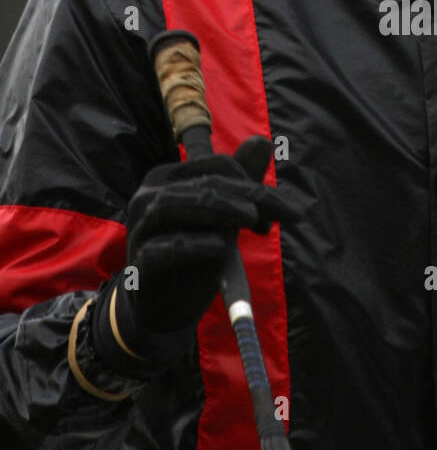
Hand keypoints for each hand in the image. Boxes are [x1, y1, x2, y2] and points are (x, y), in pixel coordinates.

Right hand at [91, 136, 293, 369]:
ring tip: (250, 217)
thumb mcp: (224, 219)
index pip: (217, 166)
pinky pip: (161, 249)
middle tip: (286, 213)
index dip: (253, 184)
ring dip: (217, 209)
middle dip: (250, 195)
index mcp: (168, 179)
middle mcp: (148, 196)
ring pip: (174, 206)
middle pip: (203, 184)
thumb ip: (241, 183)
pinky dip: (190, 245)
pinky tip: (218, 247)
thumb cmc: (196, 255)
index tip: (280, 214)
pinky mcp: (139, 263)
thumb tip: (264, 141)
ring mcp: (139, 229)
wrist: (166, 308)